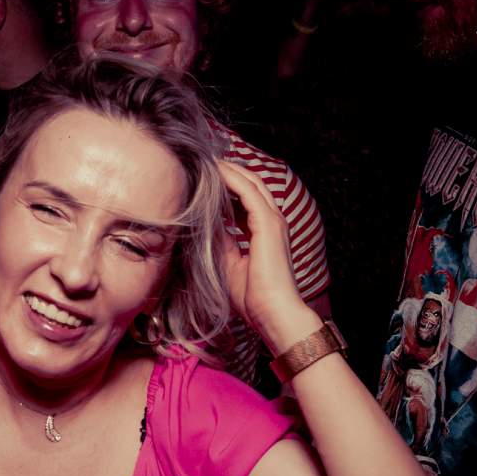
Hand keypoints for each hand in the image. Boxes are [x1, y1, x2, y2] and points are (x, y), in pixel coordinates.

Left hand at [218, 161, 317, 351]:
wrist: (272, 313)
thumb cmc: (252, 297)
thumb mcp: (228, 263)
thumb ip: (220, 241)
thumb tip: (203, 222)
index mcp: (264, 231)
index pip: (245, 199)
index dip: (226, 187)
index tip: (204, 180)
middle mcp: (272, 222)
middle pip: (250, 185)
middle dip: (228, 172)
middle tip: (203, 163)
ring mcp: (273, 221)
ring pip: (250, 182)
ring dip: (228, 170)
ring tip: (206, 161)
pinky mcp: (269, 224)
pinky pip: (248, 192)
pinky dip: (231, 179)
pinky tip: (214, 172)